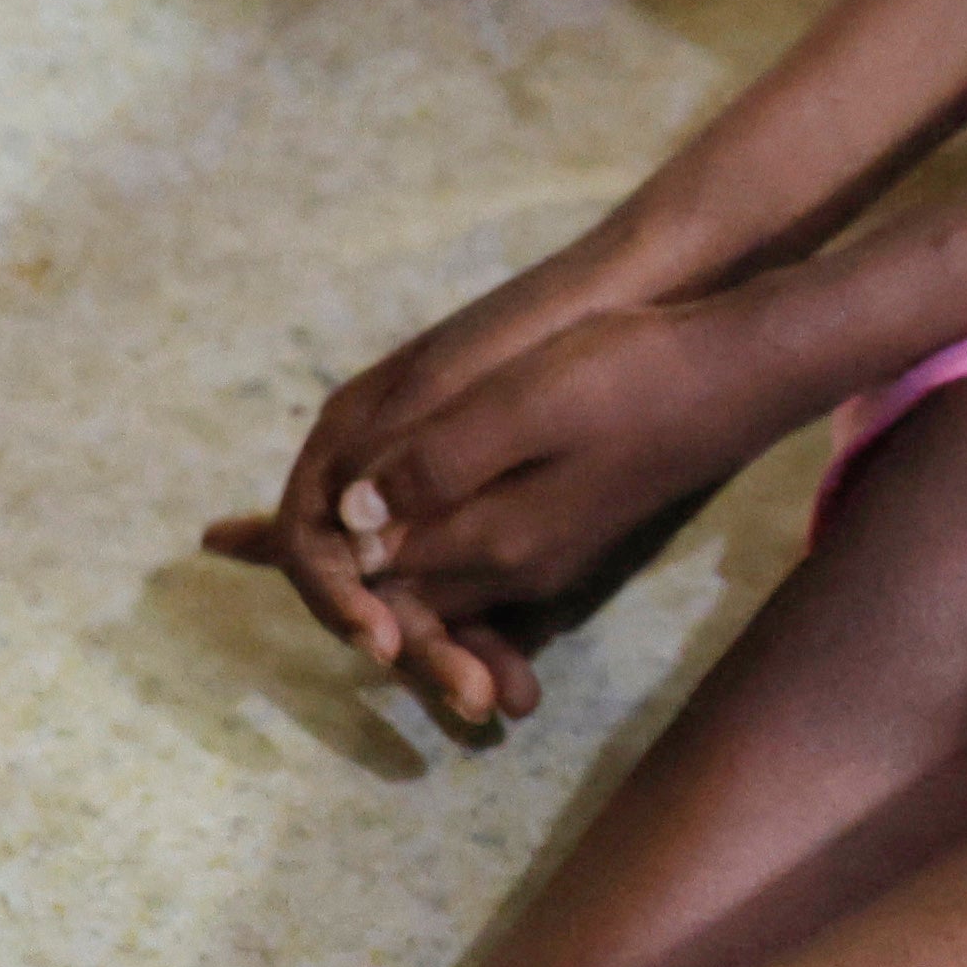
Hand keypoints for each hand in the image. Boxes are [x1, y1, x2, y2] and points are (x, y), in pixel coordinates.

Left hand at [240, 297, 801, 727]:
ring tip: (271, 536)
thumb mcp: (525, 408)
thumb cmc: (634, 374)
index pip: (369, 574)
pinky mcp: (570, 528)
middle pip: (390, 595)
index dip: (300, 559)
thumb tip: (356, 521)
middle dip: (317, 578)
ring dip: (362, 571)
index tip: (222, 538)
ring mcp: (547, 552)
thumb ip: (436, 466)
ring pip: (428, 584)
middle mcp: (515, 563)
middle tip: (223, 540)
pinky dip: (412, 553)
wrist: (744, 372)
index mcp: (493, 540)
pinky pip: (469, 564)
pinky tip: (387, 521)